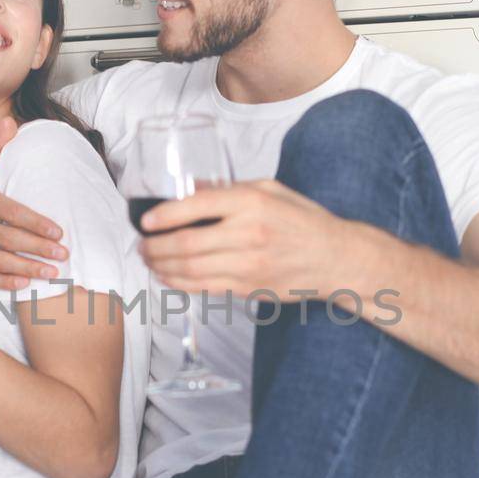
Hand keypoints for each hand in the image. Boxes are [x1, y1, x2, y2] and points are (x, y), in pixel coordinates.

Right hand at [0, 116, 66, 289]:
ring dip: (28, 268)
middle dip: (39, 248)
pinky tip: (26, 284)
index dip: (36, 223)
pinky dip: (5, 283)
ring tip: (52, 272)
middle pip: (9, 239)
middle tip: (63, 254)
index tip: (59, 232)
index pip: (11, 212)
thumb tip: (11, 121)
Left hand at [138, 180, 364, 299]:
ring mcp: (249, 265)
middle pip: (187, 244)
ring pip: (191, 270)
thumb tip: (190, 192)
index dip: (164, 216)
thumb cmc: (304, 221)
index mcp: (252, 202)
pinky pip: (205, 287)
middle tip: (142, 245)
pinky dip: (180, 283)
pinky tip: (167, 276)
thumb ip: (230, 190)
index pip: (197, 207)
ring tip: (150, 260)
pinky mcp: (249, 287)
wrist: (336, 258)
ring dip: (162, 266)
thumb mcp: (271, 190)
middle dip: (156, 247)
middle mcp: (249, 234)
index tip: (146, 221)